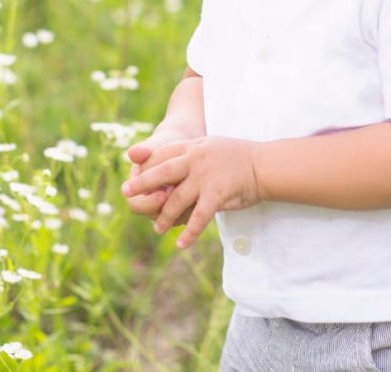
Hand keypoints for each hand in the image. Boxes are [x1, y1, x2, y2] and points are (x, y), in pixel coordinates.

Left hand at [121, 136, 260, 248]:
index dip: (147, 166)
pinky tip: (180, 244)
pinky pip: (198, 217)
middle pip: (162, 173)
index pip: (162, 155)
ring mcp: (205, 176)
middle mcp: (195, 159)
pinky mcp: (216, 193)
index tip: (135, 175)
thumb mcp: (210, 145)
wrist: (264, 164)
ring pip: (176, 200)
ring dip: (164, 217)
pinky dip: (188, 233)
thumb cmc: (238, 156)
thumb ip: (191, 152)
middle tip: (126, 194)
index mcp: (193, 147)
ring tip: (157, 229)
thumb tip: (176, 162)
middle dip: (142, 185)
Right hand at [122, 128, 192, 219]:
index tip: (162, 194)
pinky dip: (195, 209)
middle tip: (185, 204)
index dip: (148, 202)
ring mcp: (166, 207)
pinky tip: (207, 199)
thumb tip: (132, 152)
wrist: (184, 148)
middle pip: (155, 216)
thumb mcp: (157, 145)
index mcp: (138, 189)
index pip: (136, 205)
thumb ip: (145, 150)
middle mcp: (150, 201)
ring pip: (174, 219)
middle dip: (167, 211)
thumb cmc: (166, 144)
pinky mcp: (184, 207)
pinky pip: (189, 215)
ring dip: (183, 212)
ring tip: (197, 201)